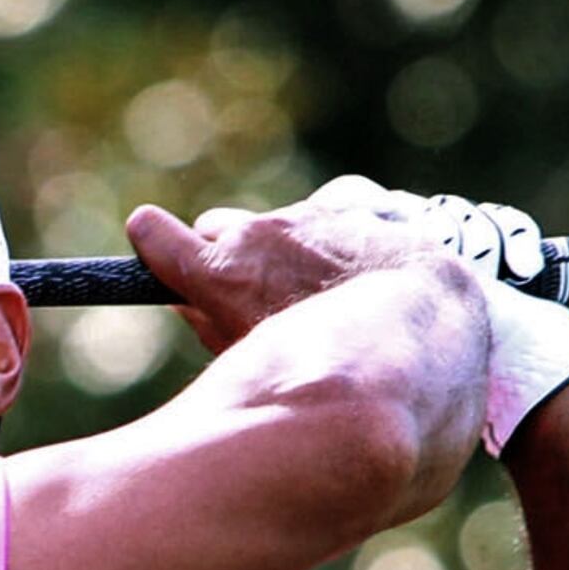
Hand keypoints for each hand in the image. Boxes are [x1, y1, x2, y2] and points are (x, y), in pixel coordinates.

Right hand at [124, 176, 457, 354]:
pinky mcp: (354, 207)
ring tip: (319, 291)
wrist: (419, 325)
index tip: (149, 238)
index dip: (153, 242)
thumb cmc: (330, 362)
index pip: (157, 235)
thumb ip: (213, 327)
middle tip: (250, 294)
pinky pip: (333, 212)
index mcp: (224, 271)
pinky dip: (335, 237)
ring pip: (278, 223)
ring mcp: (308, 215)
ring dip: (287, 249)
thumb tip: (191, 306)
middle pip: (219, 228)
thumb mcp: (254, 359)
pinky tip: (356, 268)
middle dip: (228, 254)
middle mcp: (260, 231)